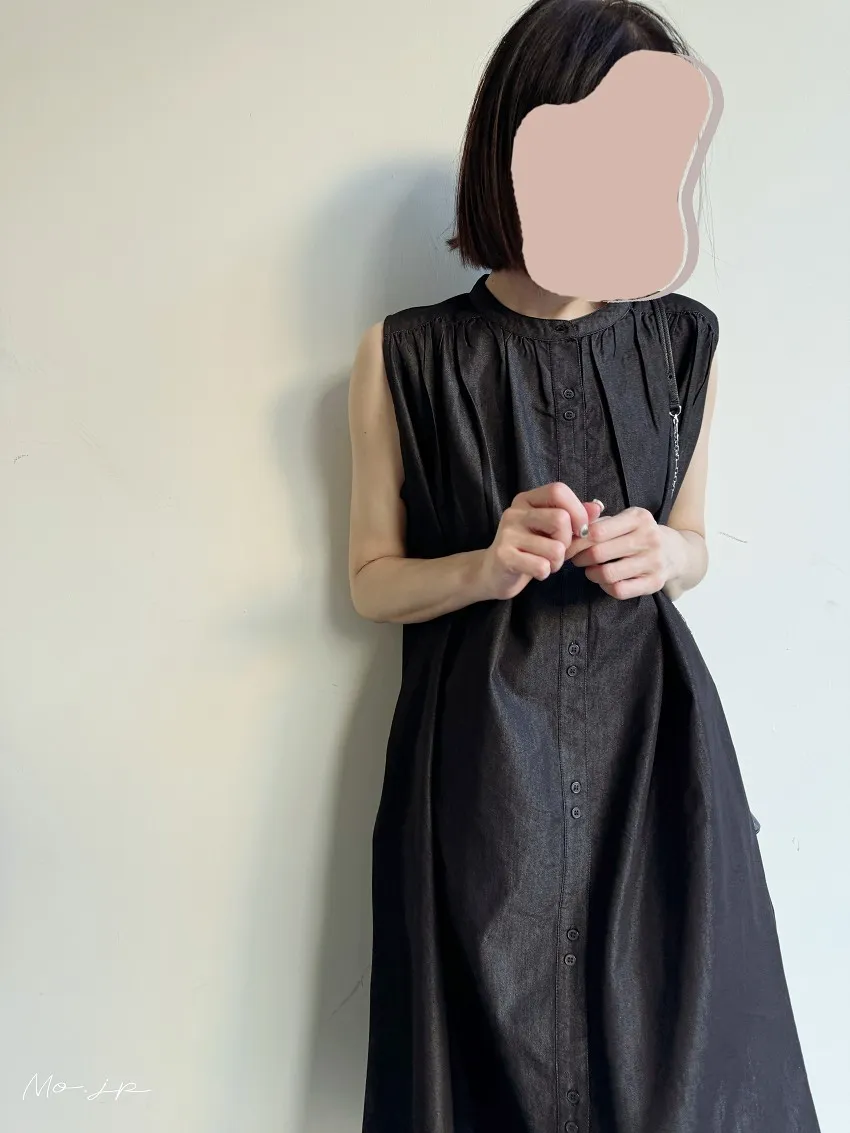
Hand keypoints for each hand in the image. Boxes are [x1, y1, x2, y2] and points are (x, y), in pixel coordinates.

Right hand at [478, 482, 603, 600]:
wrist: (493, 573)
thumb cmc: (528, 550)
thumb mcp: (551, 531)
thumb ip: (574, 518)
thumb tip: (597, 508)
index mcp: (527, 500)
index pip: (558, 490)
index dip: (577, 510)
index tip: (580, 530)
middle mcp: (514, 512)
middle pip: (561, 519)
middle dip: (568, 542)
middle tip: (559, 551)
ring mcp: (507, 533)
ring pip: (555, 548)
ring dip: (558, 561)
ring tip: (546, 563)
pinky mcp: (504, 555)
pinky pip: (542, 566)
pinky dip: (545, 573)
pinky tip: (535, 572)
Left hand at [565, 506, 679, 599]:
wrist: (675, 553)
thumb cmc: (639, 534)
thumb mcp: (624, 519)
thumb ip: (597, 520)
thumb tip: (570, 527)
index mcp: (638, 518)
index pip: (596, 531)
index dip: (575, 541)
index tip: (567, 546)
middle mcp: (649, 538)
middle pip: (598, 553)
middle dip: (579, 558)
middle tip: (576, 559)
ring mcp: (654, 562)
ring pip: (607, 574)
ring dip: (591, 574)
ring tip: (590, 570)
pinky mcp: (655, 583)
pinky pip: (619, 590)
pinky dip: (605, 587)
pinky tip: (605, 581)